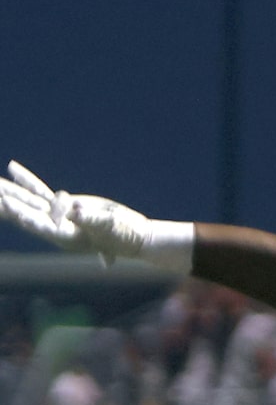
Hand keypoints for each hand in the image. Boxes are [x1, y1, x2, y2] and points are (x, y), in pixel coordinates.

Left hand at [0, 162, 192, 269]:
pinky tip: (12, 168)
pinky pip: (40, 190)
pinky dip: (26, 180)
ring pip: (27, 199)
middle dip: (8, 202)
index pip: (40, 225)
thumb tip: (76, 211)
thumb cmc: (125, 236)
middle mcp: (56, 227)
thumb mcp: (109, 228)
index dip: (24, 216)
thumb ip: (91, 220)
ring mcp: (58, 215)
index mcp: (66, 237)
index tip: (8, 206)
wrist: (133, 236)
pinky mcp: (62, 204)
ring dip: (8, 190)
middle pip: (26, 211)